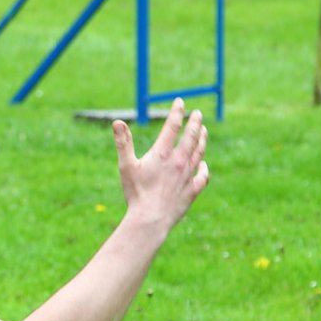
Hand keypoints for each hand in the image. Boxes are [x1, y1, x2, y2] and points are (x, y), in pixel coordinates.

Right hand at [112, 98, 209, 231]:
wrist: (151, 219)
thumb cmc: (136, 193)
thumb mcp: (125, 166)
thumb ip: (123, 143)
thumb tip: (117, 122)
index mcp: (162, 154)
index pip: (172, 127)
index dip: (176, 112)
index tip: (180, 101)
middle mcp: (179, 162)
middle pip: (191, 137)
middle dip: (195, 123)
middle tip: (198, 114)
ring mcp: (187, 176)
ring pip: (199, 153)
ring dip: (202, 141)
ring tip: (204, 131)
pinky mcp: (192, 191)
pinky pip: (202, 176)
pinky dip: (204, 169)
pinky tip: (203, 165)